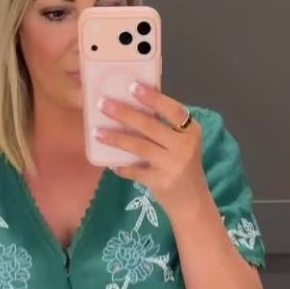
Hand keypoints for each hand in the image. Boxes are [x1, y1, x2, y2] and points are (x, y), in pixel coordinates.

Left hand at [96, 82, 209, 218]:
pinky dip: (121, 167)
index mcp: (191, 131)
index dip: (153, 97)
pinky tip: (110, 164)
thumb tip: (133, 104)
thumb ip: (166, 127)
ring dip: (116, 138)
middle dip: (124, 113)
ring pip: (139, 147)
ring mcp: (172, 165)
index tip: (132, 86)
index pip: (173, 110)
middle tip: (102, 104)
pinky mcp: (160, 182)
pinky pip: (134, 171)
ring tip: (97, 132)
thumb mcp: (183, 144)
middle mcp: (184, 146)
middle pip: (150, 126)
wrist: (193, 202)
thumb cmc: (183, 166)